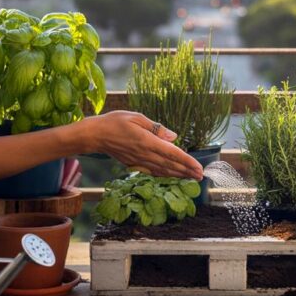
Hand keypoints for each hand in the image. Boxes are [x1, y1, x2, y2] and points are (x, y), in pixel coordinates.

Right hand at [85, 111, 202, 179]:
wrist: (95, 135)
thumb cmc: (115, 122)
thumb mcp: (136, 117)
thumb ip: (156, 128)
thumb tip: (174, 137)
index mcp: (147, 141)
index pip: (172, 154)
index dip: (187, 162)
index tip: (199, 167)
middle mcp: (144, 154)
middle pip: (170, 165)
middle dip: (187, 171)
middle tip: (201, 175)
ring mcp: (139, 161)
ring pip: (162, 171)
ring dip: (178, 175)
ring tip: (190, 177)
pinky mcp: (133, 164)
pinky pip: (152, 172)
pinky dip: (164, 175)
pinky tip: (171, 176)